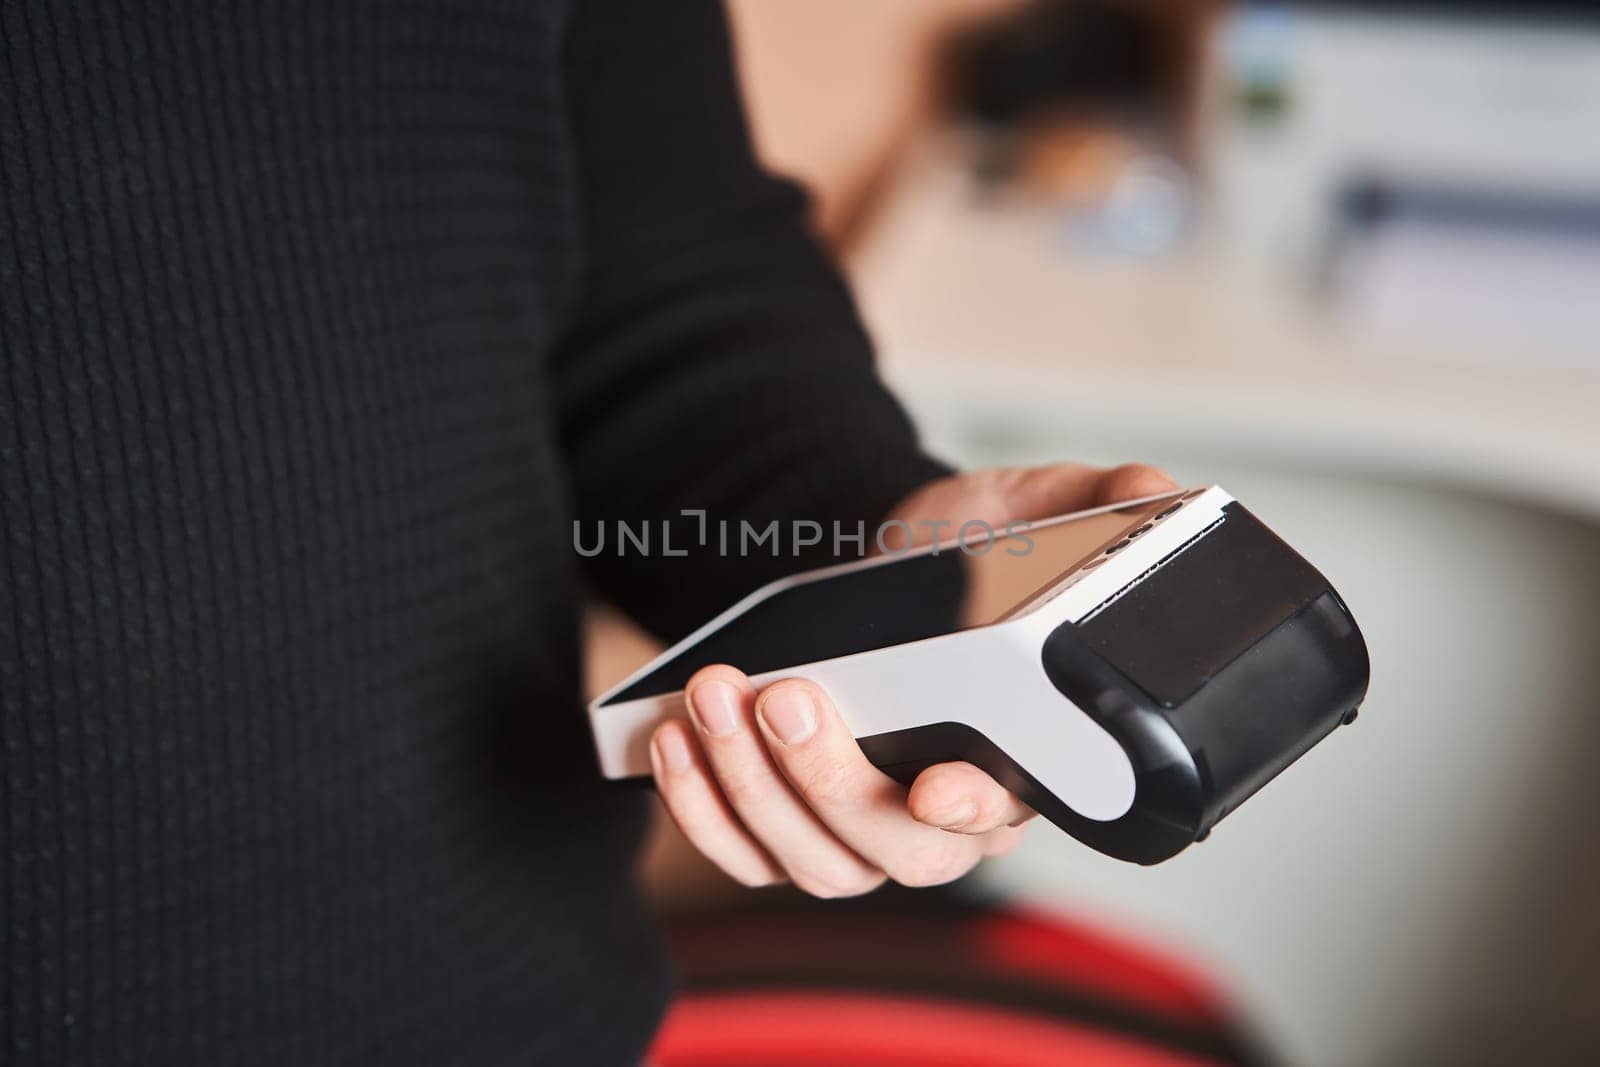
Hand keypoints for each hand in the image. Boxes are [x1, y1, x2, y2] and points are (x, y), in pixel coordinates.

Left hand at [649, 462, 1177, 894]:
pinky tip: (679, 736)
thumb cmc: (965, 550)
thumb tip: (1153, 488)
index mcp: (1019, 759)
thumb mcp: (1033, 508)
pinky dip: (701, 807)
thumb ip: (1095, 500)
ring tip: (716, 695)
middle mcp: (940, 815)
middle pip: (892, 849)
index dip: (974, 807)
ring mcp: (859, 828)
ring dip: (750, 785)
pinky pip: (741, 850)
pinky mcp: (787, 823)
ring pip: (808, 857)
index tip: (939, 780)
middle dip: (830, 781)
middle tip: (789, 694)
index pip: (1006, 810)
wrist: (884, 561)